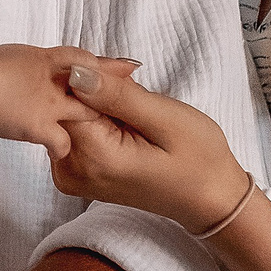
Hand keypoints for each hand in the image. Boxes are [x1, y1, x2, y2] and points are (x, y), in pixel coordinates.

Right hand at [0, 44, 102, 158]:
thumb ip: (28, 64)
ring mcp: (50, 104)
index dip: (100, 65)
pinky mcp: (39, 126)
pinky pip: (61, 142)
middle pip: (92, 84)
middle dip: (104, 92)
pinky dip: (61, 148)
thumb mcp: (10, 56)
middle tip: (113, 100)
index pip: (82, 58)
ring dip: (89, 118)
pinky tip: (60, 152)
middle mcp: (54, 80)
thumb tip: (28, 69)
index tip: (120, 68)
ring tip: (95, 128)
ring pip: (84, 112)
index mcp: (46, 59)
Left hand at [52, 58, 251, 234]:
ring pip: (68, 113)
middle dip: (93, 84)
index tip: (124, 72)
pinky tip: (124, 116)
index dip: (90, 74)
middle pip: (61, 105)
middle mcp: (72, 170)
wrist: (209, 199)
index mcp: (91, 158)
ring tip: (133, 100)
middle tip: (131, 80)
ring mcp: (71, 174)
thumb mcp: (165, 119)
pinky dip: (97, 114)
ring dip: (97, 97)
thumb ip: (117, 95)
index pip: (64, 97)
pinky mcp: (77, 171)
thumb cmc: (198, 160)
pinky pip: (76, 128)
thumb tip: (76, 73)